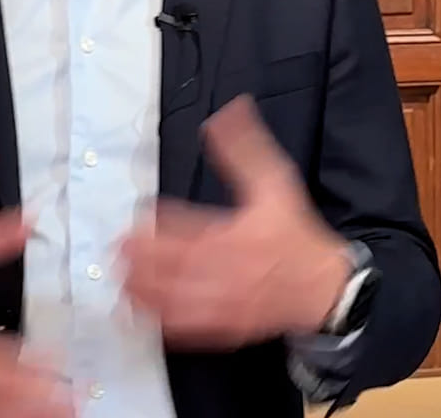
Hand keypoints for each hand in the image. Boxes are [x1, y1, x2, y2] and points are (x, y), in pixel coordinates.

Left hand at [119, 94, 351, 348]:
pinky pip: (186, 328)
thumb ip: (245, 148)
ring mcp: (223, 303)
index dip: (159, 221)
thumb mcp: (275, 181)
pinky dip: (159, 320)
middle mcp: (224, 270)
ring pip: (175, 300)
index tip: (140, 212)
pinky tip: (139, 311)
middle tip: (116, 247)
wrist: (324, 287)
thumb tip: (227, 112)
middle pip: (173, 266)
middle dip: (142, 257)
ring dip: (143, 289)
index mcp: (233, 234)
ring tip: (120, 276)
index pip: (187, 227)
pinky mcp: (224, 327)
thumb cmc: (296, 233)